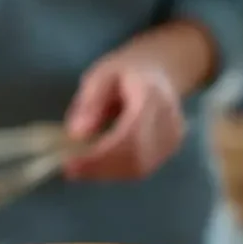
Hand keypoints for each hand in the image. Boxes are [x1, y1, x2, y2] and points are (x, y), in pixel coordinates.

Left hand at [63, 51, 185, 180]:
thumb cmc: (128, 70)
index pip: (129, 136)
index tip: (70, 165)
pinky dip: (116, 171)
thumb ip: (89, 103)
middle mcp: (168, 120)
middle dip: (99, 168)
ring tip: (80, 166)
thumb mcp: (101, 75)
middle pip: (136, 158)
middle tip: (70, 169)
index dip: (100, 156)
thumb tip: (76, 135)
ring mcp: (173, 137)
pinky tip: (98, 164)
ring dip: (106, 173)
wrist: (164, 70)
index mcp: (151, 97)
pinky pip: (142, 167)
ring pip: (138, 168)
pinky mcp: (170, 148)